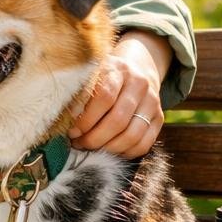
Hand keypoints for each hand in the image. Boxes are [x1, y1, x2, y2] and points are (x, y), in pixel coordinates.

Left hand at [67, 31, 170, 156]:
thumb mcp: (92, 73)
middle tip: (78, 144)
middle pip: (118, 120)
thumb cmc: (105, 75)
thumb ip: (80, 91)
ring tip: (91, 149)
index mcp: (119, 70)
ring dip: (108, 148)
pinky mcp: (159, 118)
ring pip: (132, 135)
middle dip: (94, 138)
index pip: (104, 97)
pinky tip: (109, 152)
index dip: (86, 119)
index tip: (71, 131)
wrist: (138, 68)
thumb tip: (62, 118)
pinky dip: (125, 153)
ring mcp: (152, 102)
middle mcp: (139, 84)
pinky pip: (144, 144)